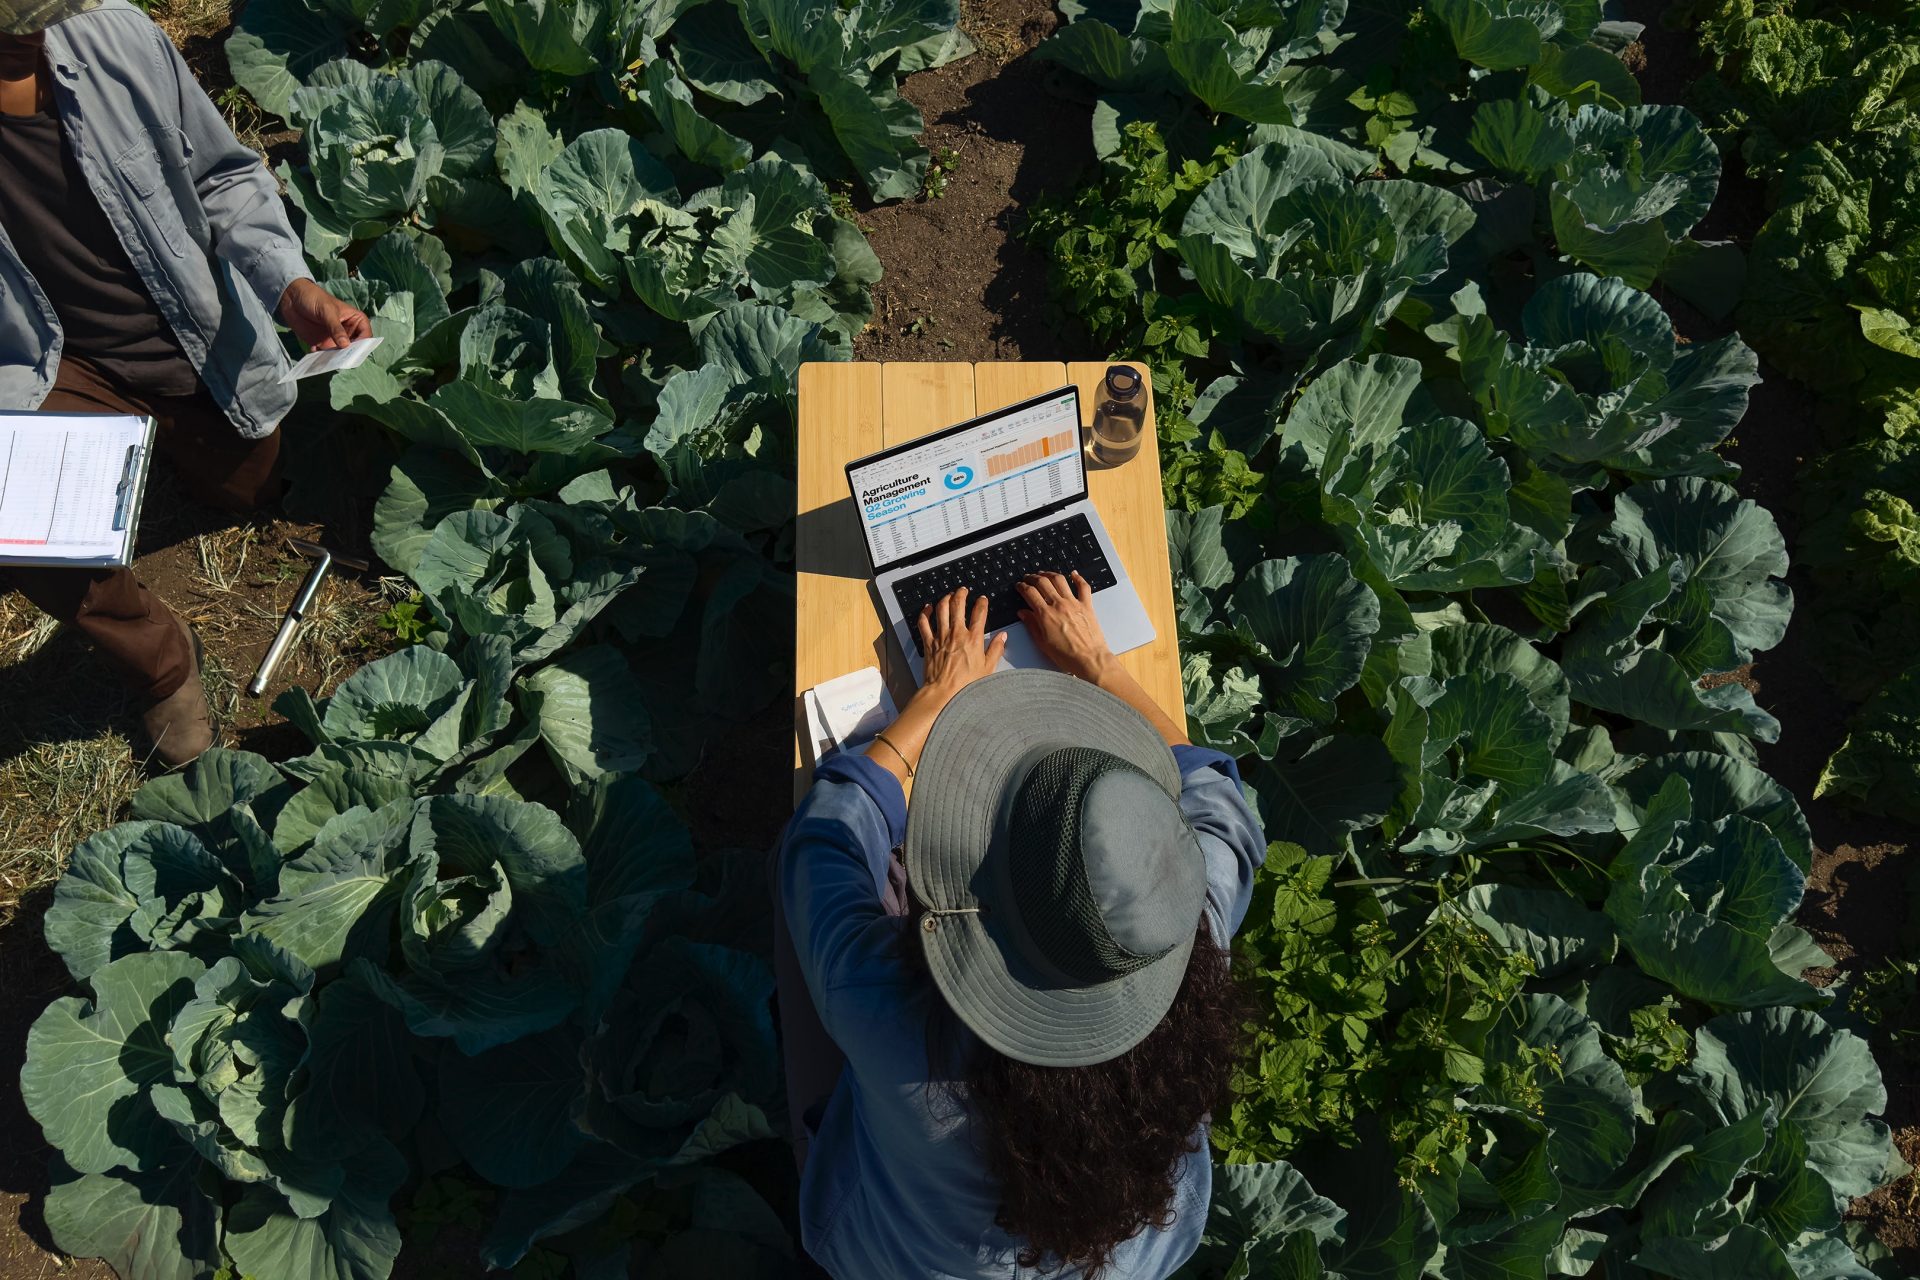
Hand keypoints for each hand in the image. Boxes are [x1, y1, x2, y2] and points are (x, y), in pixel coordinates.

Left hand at [279, 278, 370, 350]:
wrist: (291, 298)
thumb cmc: (314, 298)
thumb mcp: (327, 311)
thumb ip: (336, 328)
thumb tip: (345, 345)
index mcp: (355, 320)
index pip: (366, 335)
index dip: (364, 344)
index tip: (355, 351)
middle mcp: (347, 332)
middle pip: (355, 348)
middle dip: (349, 354)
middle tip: (342, 358)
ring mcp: (334, 339)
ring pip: (340, 354)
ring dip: (335, 357)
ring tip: (327, 357)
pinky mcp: (322, 344)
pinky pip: (325, 355)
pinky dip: (321, 356)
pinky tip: (314, 350)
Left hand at [917, 587, 1007, 704]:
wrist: (943, 693)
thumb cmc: (965, 685)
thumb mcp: (988, 668)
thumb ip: (996, 649)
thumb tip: (1002, 637)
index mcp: (973, 639)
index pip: (980, 613)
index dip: (982, 603)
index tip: (983, 599)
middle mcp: (957, 634)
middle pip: (958, 605)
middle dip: (961, 594)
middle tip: (963, 590)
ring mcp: (941, 636)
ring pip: (941, 609)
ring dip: (945, 599)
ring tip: (949, 595)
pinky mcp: (929, 642)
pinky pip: (924, 623)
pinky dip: (925, 613)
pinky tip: (928, 607)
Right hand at [1017, 571, 1115, 682]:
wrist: (1089, 659)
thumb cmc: (1067, 655)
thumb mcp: (1042, 643)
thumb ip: (1031, 625)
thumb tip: (1023, 613)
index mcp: (1046, 615)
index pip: (1030, 593)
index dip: (1022, 586)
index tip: (1020, 585)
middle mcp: (1059, 605)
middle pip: (1043, 582)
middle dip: (1033, 577)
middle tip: (1029, 578)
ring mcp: (1073, 603)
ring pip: (1060, 580)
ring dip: (1050, 574)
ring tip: (1045, 574)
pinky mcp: (1086, 606)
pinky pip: (1083, 586)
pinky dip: (1078, 577)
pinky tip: (1073, 574)